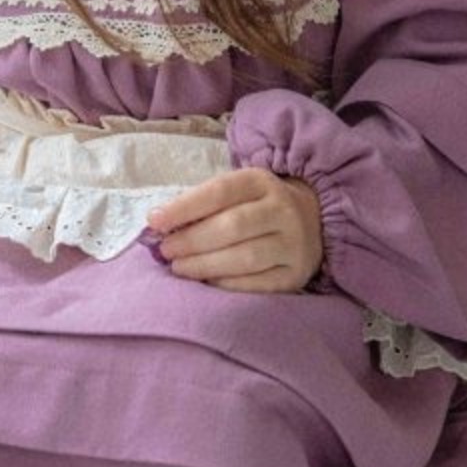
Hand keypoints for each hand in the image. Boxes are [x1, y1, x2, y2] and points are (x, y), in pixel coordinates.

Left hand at [146, 167, 325, 292]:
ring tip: (179, 268)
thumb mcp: (236, 193)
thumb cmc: (256, 207)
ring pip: (245, 257)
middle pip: (233, 226)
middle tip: (166, 251)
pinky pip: (258, 284)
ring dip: (205, 265)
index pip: (220, 191)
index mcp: (262, 182)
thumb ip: (202, 204)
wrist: (312, 221)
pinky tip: (207, 282)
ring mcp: (293, 244)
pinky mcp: (295, 275)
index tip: (155, 221)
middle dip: (192, 240)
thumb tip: (160, 224)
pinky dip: (227, 284)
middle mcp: (283, 210)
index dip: (184, 207)